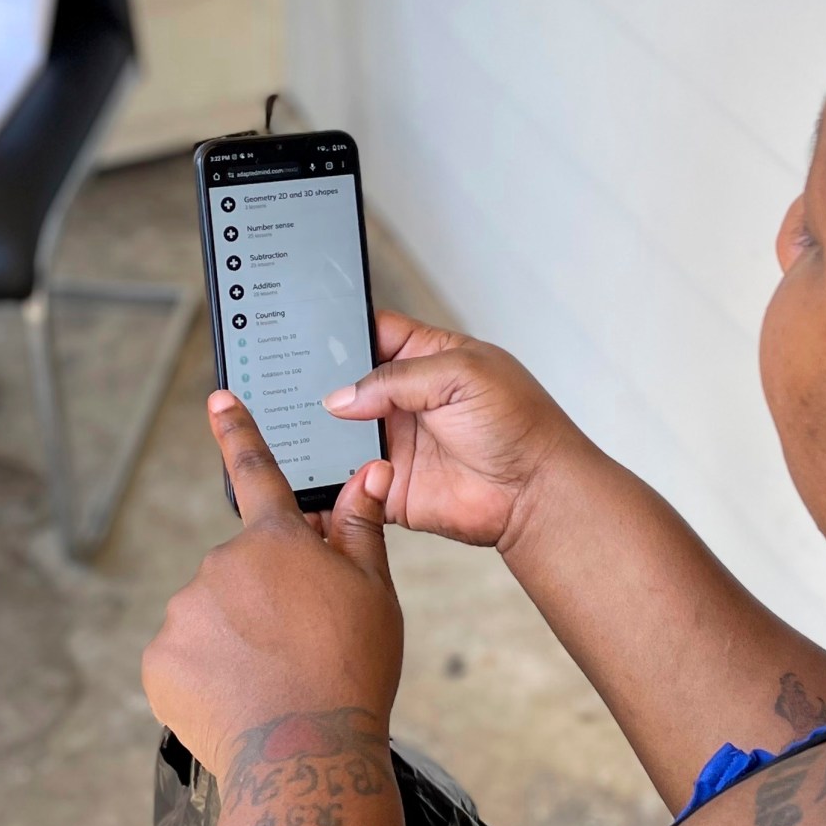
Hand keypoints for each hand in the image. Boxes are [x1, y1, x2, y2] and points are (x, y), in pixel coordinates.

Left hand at [142, 391, 402, 777]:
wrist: (304, 754)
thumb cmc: (351, 672)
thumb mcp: (373, 593)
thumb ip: (360, 528)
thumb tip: (369, 472)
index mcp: (276, 541)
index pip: (256, 470)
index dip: (238, 430)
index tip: (218, 398)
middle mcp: (220, 565)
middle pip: (240, 571)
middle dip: (262, 599)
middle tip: (298, 645)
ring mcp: (184, 611)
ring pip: (210, 616)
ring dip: (234, 640)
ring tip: (272, 681)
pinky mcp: (160, 658)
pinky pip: (184, 658)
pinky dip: (207, 676)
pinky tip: (238, 699)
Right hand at [319, 311, 592, 549]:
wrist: (535, 492)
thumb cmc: (518, 423)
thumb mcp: (462, 374)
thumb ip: (397, 378)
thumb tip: (340, 397)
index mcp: (424, 357)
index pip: (370, 332)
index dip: (340, 332)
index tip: (304, 335)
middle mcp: (404, 398)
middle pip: (345, 384)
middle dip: (320, 385)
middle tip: (290, 385)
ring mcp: (393, 441)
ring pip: (337, 432)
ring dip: (320, 432)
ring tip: (295, 427)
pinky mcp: (388, 484)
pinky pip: (346, 478)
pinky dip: (330, 476)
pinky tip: (318, 468)